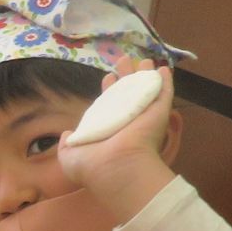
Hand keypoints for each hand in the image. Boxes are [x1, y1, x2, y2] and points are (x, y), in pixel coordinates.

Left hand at [57, 58, 176, 220]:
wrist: (119, 170)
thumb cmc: (94, 166)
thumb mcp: (70, 156)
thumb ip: (66, 144)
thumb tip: (67, 134)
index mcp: (108, 130)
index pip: (110, 106)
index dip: (109, 89)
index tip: (108, 77)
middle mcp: (126, 123)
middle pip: (128, 93)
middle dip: (126, 76)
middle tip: (124, 60)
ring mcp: (144, 118)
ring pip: (146, 91)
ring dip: (145, 74)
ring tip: (144, 60)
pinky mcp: (160, 115)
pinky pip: (164, 94)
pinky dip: (165, 81)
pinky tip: (164, 68)